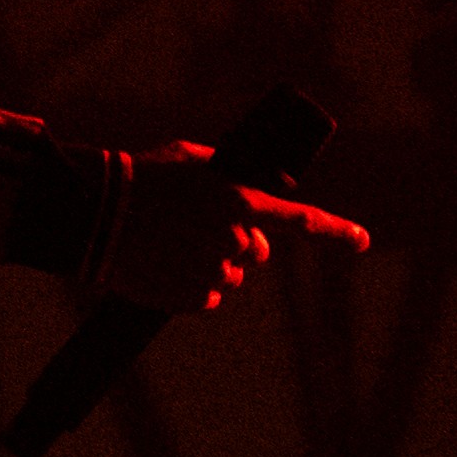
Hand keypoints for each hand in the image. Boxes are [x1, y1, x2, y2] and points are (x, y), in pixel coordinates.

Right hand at [107, 140, 371, 320]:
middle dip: (238, 242)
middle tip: (195, 228)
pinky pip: (208, 296)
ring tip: (167, 243)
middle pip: (256, 251)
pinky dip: (190, 285)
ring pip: (229, 274)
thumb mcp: (188, 158)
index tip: (362, 241)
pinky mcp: (195, 297)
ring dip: (207, 262)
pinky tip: (162, 264)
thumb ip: (227, 173)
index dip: (336, 231)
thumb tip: (247, 188)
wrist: (94, 213)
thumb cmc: (139, 177)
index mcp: (240, 202)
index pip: (301, 221)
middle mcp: (235, 240)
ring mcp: (216, 271)